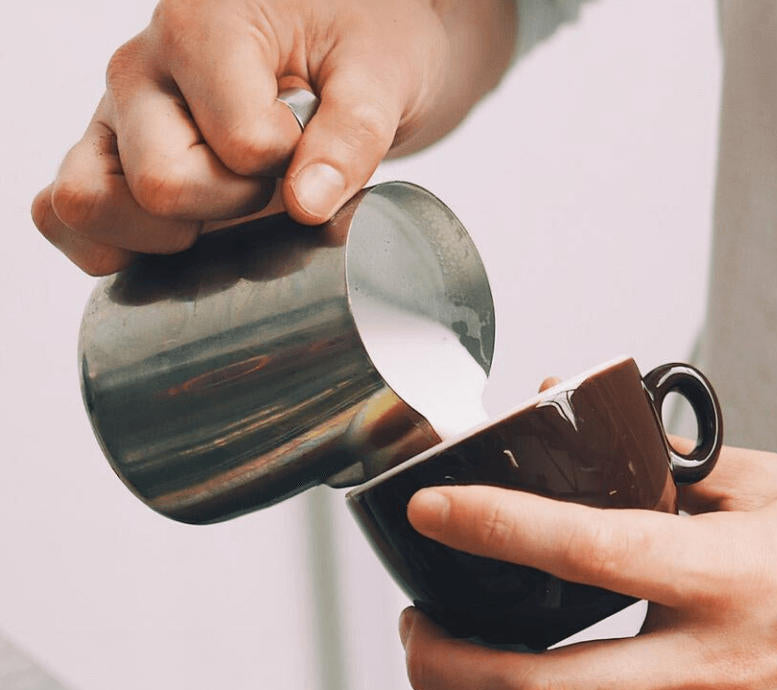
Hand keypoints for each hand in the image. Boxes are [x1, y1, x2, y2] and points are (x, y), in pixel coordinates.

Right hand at [31, 0, 513, 274]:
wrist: (346, 34)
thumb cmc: (360, 39)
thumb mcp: (380, 74)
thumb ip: (351, 136)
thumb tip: (307, 205)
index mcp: (204, 25)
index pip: (240, 147)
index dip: (291, 169)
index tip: (311, 145)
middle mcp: (143, 66)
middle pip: (159, 184)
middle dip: (234, 207)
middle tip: (272, 181)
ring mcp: (116, 112)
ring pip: (89, 203)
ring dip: (167, 234)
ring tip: (224, 208)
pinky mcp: (108, 152)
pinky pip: (66, 213)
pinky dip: (115, 246)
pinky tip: (181, 237)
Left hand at [399, 440, 776, 689]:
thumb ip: (671, 463)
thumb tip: (589, 426)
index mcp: (730, 573)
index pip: (581, 550)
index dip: (491, 525)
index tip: (431, 506)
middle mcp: (716, 664)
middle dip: (452, 665)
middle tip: (415, 625)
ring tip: (456, 660)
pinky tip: (540, 688)